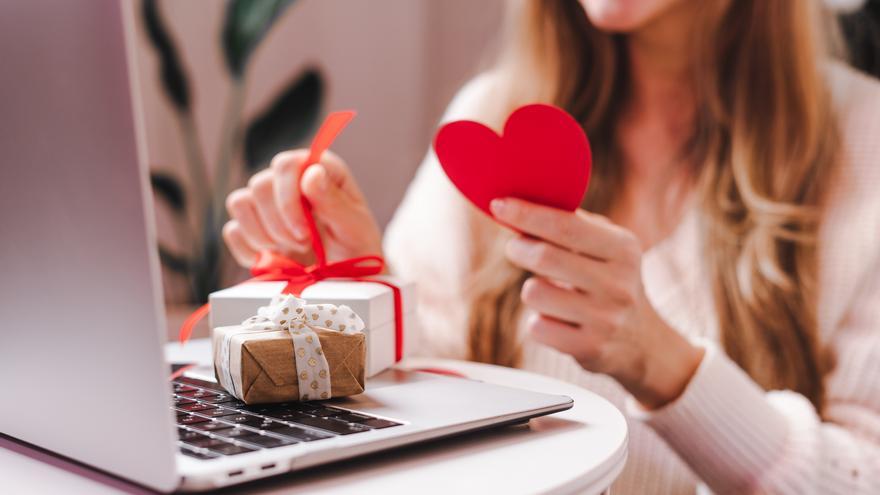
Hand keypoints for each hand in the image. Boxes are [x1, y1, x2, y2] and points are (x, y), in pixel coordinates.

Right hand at [223, 149, 381, 266]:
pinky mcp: (251, 227)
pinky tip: (274, 259)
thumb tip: (311, 173)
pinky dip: (250, 250)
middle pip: (260, 185)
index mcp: (318, 169)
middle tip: (303, 245)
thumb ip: (335, 202)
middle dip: (279, 223)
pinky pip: (232, 230)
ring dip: (263, 235)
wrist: (347, 278)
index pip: (285, 164)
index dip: (289, 199)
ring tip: (291, 251)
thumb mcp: (355, 228)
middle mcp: (289, 180)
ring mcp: (268, 203)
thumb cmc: (357, 248)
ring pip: (240, 203)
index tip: (305, 233)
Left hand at [491, 197, 703, 408]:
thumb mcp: (607, 247)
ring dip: (532, 289)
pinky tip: (558, 321)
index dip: (527, 214)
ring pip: (534, 293)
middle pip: (545, 257)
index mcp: (623, 250)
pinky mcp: (589, 348)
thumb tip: (519, 209)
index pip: (566, 225)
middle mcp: (619, 284)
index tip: (499, 205)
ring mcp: (606, 319)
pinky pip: (537, 327)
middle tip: (515, 247)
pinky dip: (539, 321)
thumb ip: (572, 225)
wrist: (641, 341)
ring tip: (550, 292)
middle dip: (518, 248)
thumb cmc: (609, 280)